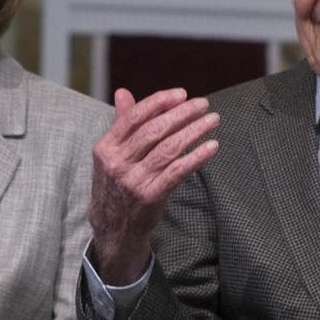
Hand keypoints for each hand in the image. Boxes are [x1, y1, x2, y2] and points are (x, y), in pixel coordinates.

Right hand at [89, 87, 219, 282]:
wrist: (113, 226)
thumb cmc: (116, 183)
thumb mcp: (111, 154)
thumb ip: (121, 123)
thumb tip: (123, 92)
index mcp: (106, 147)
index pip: (134, 117)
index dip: (159, 102)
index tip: (181, 94)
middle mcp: (118, 163)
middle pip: (154, 131)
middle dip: (182, 114)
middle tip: (203, 104)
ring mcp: (134, 180)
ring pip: (169, 148)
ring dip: (194, 131)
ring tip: (212, 121)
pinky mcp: (151, 195)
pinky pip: (178, 171)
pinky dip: (197, 157)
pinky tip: (211, 146)